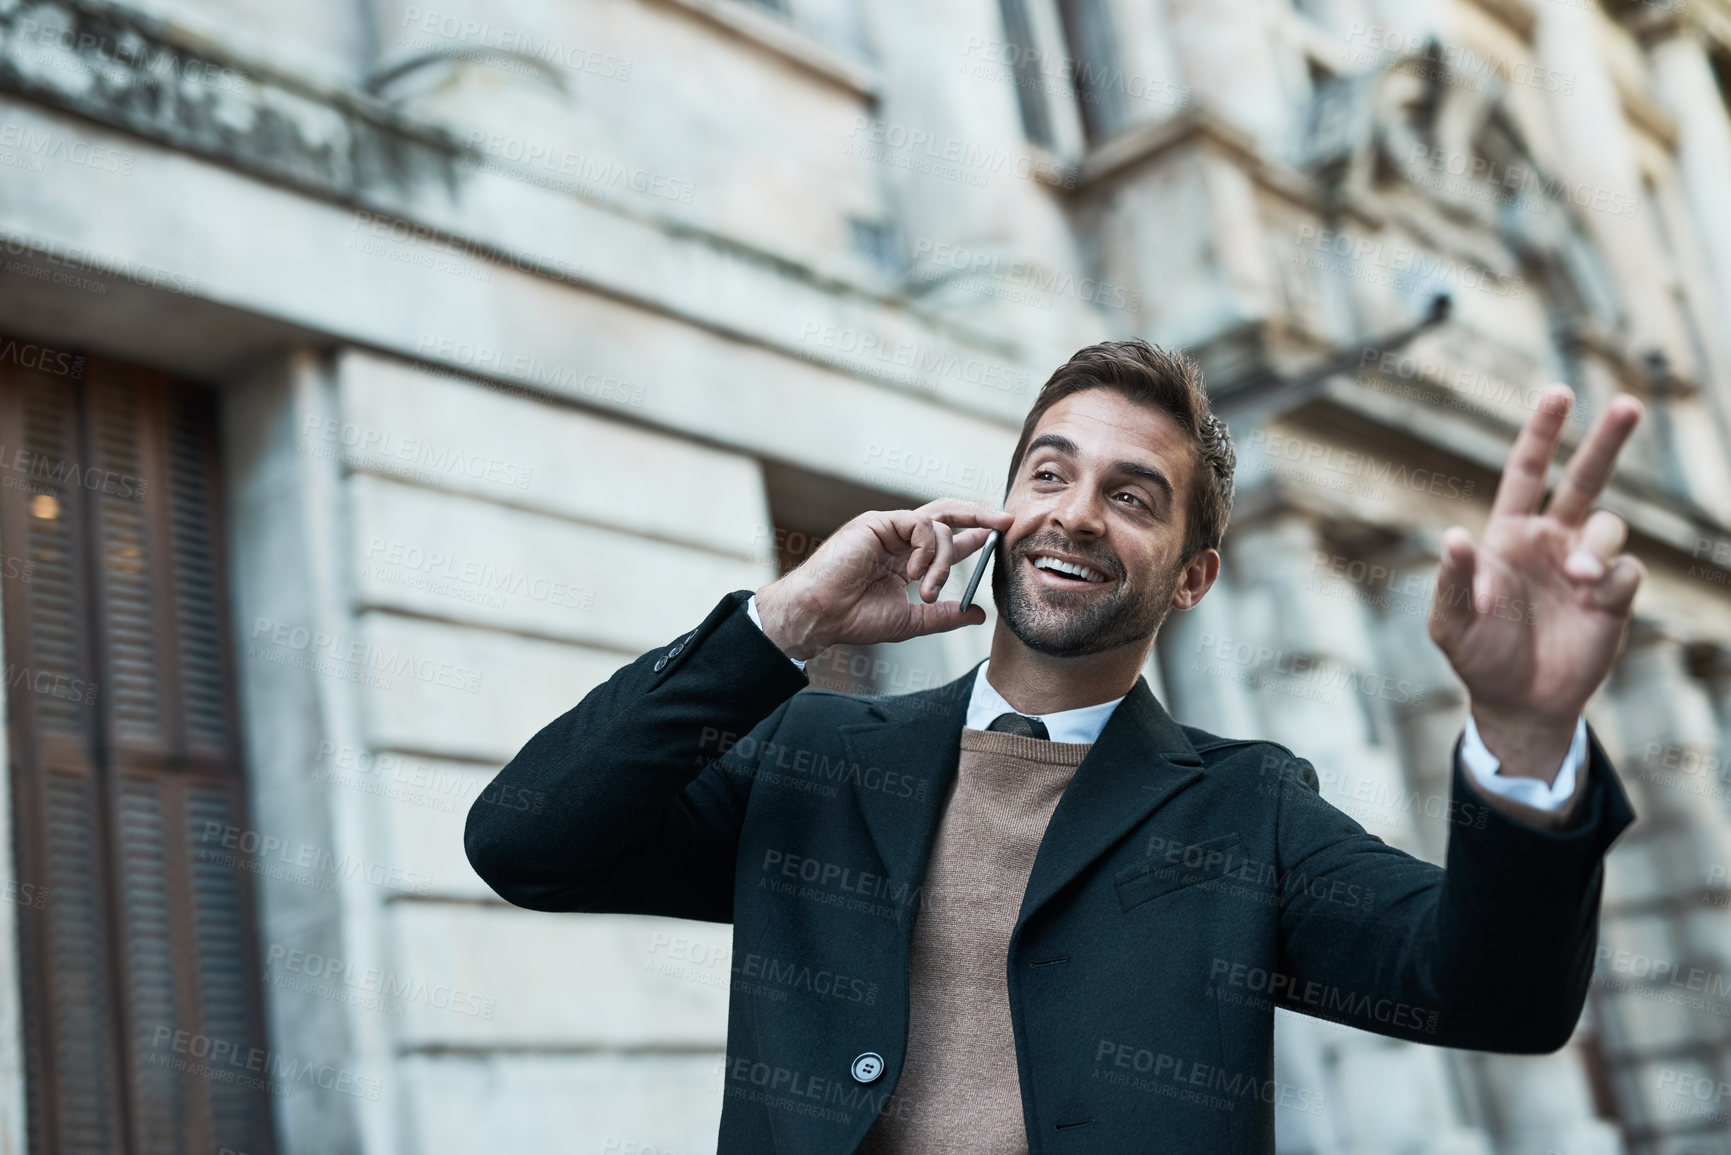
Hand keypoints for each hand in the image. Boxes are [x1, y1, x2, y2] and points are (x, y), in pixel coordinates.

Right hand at [754, 499, 1013, 660]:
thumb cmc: (854, 618)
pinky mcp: (877, 523)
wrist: (820, 616)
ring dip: (942, 561)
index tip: (999, 533)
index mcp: (904, 556)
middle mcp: (897, 537)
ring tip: (926, 590)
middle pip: (946, 513)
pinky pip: (919, 525)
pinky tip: (911, 574)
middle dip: (978, 515)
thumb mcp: (912, 619)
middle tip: (1005, 522)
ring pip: (937, 526)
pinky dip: (925, 551)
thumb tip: (978, 615)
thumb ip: (944, 615)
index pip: (946, 537)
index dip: (974, 533)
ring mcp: (887, 527)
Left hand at [1428, 385, 1644, 781]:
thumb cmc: (1478, 656)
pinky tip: (1592, 601)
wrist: (1519, 703)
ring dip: (1596, 546)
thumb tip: (1455, 536)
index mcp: (1510, 535)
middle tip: (1628, 403)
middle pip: (1586, 479)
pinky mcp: (1614, 597)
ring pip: (1609, 527)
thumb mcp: (1452, 622)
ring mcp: (1585, 566)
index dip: (1542, 434)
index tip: (1559, 394)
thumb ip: (1455, 580)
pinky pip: (1628, 571)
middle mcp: (1551, 541)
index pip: (1528, 473)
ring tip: (1576, 577)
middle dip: (1606, 440)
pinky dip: (1613, 579)